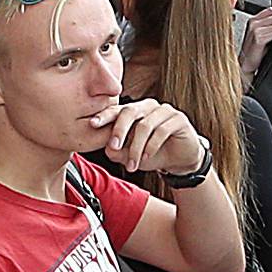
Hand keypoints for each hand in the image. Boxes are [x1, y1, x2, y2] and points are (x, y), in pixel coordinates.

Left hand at [87, 96, 205, 178]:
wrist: (179, 160)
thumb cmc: (152, 154)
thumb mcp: (130, 156)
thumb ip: (117, 151)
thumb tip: (108, 148)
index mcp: (134, 111)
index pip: (117, 109)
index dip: (104, 115)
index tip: (92, 124)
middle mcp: (148, 106)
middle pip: (129, 111)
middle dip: (119, 130)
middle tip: (113, 147)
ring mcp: (164, 110)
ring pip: (145, 125)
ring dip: (136, 148)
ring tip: (133, 165)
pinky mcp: (179, 119)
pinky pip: (162, 130)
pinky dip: (151, 146)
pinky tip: (147, 157)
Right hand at [240, 4, 271, 75]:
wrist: (246, 61)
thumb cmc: (254, 47)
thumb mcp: (259, 32)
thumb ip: (267, 22)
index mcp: (253, 19)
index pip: (271, 10)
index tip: (270, 26)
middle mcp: (253, 23)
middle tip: (268, 35)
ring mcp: (254, 30)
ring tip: (267, 40)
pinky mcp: (258, 39)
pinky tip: (267, 44)